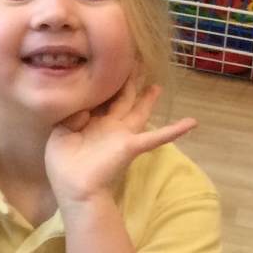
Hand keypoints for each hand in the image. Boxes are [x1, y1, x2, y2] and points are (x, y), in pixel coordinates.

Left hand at [44, 79, 195, 210]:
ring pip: (139, 112)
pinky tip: (192, 122)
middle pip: (122, 100)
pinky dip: (175, 130)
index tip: (107, 67)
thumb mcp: (60, 133)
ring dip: (148, 99)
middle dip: (129, 84)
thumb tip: (86, 104)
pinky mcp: (131, 144)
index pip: (100, 100)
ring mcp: (122, 134)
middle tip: (135, 65)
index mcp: (91, 123)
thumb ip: (72, 115)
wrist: (74, 187)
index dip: (104, 86)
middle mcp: (109, 126)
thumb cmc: (63, 163)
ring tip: (158, 86)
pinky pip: (157, 137)